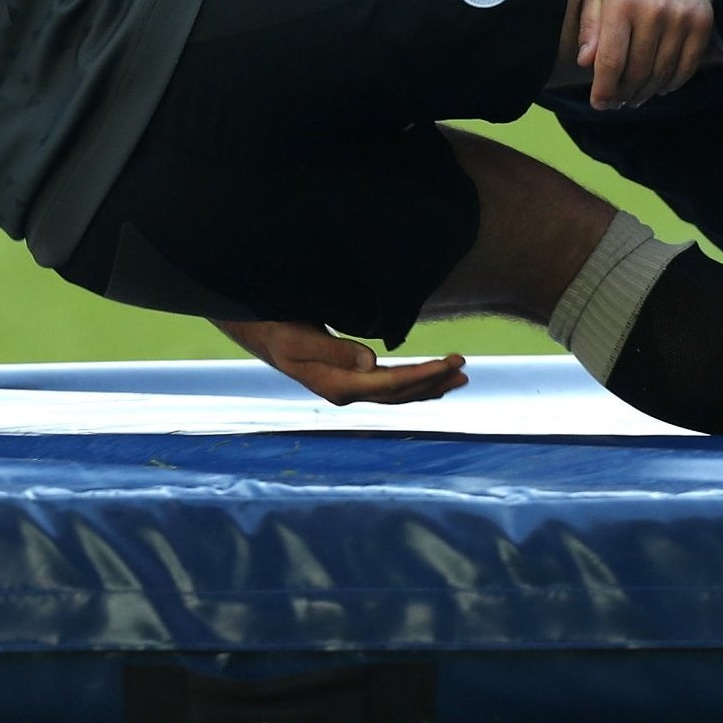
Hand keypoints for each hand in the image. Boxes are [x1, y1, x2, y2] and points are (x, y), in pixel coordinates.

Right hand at [217, 318, 467, 405]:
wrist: (258, 331)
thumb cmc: (276, 328)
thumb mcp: (299, 337)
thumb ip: (334, 350)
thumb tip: (371, 363)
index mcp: (336, 386)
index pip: (390, 385)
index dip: (423, 376)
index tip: (449, 364)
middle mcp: (345, 393)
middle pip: (400, 394)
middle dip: (434, 381)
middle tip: (464, 367)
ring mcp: (348, 389)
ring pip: (398, 393)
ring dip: (429, 385)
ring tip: (459, 376)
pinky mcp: (349, 380)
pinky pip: (389, 387)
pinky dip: (413, 383)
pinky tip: (430, 379)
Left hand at [575, 0, 715, 109]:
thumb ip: (590, 25)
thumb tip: (585, 63)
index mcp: (621, 3)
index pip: (610, 61)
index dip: (603, 89)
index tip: (598, 103)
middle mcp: (653, 12)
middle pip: (636, 72)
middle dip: (623, 95)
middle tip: (617, 103)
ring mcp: (681, 18)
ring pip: (661, 74)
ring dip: (646, 93)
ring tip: (635, 98)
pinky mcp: (702, 23)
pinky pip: (687, 67)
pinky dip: (672, 83)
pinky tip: (660, 86)